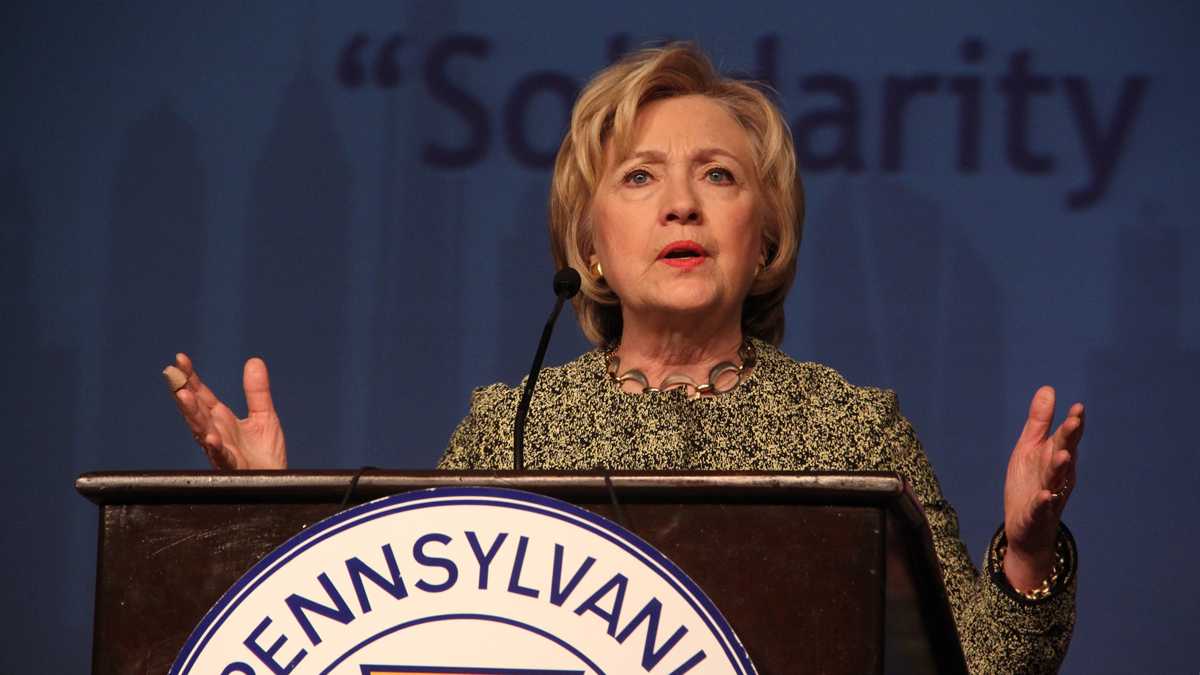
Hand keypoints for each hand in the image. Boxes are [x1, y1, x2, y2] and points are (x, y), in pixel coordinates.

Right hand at [164, 353, 287, 469]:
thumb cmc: (266, 454)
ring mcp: (221, 450)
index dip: (191, 377)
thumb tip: (254, 361)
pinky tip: (211, 437)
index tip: (180, 358)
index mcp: (221, 420)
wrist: (278, 482)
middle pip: (196, 410)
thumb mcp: (264, 415)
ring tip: (183, 396)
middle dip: (184, 392)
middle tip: (173, 374)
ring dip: (192, 414)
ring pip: (202, 430)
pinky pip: (221, 457)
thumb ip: (256, 391)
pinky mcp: (232, 467)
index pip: (202, 395)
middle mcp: (216, 433)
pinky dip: (215, 447)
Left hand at [1002, 386, 1083, 590]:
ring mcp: (1049, 495)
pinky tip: (1045, 494)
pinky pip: (1040, 507)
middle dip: (1069, 440)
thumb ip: (1039, 422)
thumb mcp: (1029, 448)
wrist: (1027, 528)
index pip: (1067, 438)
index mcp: (1056, 457)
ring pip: (1055, 479)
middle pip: (1063, 454)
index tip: (1078, 407)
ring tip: (1062, 454)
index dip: (1073, 424)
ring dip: (1059, 467)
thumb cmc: (1030, 483)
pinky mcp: (1035, 514)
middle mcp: (1057, 475)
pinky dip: (1042, 501)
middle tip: (1075, 422)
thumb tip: (1048, 389)